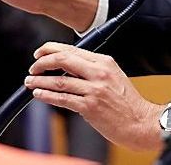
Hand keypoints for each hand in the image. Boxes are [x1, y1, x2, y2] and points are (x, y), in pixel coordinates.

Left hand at [26, 42, 163, 151]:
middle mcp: (100, 73)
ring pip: (59, 81)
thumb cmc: (127, 102)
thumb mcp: (113, 76)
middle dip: (42, 63)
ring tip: (30, 82)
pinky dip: (46, 96)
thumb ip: (92, 69)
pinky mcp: (89, 106)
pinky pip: (62, 99)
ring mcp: (94, 90)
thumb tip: (66, 67)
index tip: (39, 54)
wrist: (139, 121)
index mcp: (105, 62)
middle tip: (33, 68)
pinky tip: (39, 94)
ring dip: (40, 81)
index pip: (72, 49)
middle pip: (63, 60)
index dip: (51, 50)